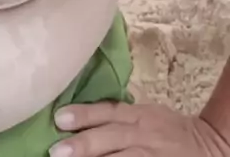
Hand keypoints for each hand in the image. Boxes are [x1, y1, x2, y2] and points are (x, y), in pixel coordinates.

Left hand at [49, 101, 229, 156]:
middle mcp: (142, 133)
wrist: (208, 144)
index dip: (83, 114)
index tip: (58, 118)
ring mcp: (150, 156)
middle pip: (110, 138)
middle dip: (83, 145)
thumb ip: (119, 116)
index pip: (107, 111)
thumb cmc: (169, 129)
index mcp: (138, 115)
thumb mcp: (146, 114)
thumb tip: (80, 116)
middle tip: (56, 152)